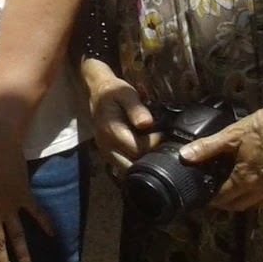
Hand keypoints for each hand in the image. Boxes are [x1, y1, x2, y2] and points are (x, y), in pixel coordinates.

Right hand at [81, 59, 156, 173]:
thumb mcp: (126, 94)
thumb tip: (147, 124)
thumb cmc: (114, 92)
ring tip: (154, 149)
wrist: (97, 93)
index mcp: (111, 131)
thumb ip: (136, 109)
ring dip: (143, 163)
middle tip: (161, 146)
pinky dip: (136, 162)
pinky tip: (145, 152)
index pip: (138, 149)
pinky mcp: (108, 154)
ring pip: (128, 169)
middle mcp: (106, 145)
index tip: (165, 135)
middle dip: (150, 159)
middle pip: (133, 165)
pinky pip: (124, 166)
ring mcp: (106, 152)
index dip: (155, 145)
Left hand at [179, 98, 262, 210]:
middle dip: (228, 203)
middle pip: (242, 205)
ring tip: (239, 191)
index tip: (205, 198)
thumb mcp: (231, 135)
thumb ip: (207, 147)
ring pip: (262, 204)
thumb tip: (184, 156)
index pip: (225, 198)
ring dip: (249, 200)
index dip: (213, 200)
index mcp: (246, 179)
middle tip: (219, 195)